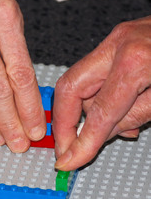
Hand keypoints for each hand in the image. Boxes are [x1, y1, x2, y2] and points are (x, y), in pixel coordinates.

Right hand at [53, 16, 150, 170]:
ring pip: (81, 83)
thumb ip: (133, 117)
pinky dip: (100, 95)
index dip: (82, 141)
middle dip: (63, 121)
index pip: (99, 112)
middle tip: (64, 145)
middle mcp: (118, 45)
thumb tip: (99, 136)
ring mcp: (116, 40)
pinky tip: (119, 108)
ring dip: (89, 110)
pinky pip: (94, 73)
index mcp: (135, 61)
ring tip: (115, 127)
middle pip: (69, 88)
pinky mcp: (119, 41)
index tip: (70, 159)